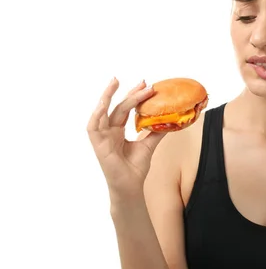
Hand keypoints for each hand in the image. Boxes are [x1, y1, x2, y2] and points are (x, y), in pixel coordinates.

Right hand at [87, 78, 166, 198]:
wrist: (131, 186)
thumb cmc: (135, 168)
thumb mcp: (149, 145)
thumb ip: (156, 132)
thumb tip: (170, 120)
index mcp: (117, 131)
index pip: (125, 109)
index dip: (134, 96)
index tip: (146, 85)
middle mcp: (108, 132)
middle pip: (117, 108)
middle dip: (128, 93)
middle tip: (142, 82)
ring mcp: (102, 138)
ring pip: (102, 113)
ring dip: (107, 97)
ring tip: (115, 83)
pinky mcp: (98, 145)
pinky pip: (93, 127)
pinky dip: (96, 115)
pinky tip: (103, 104)